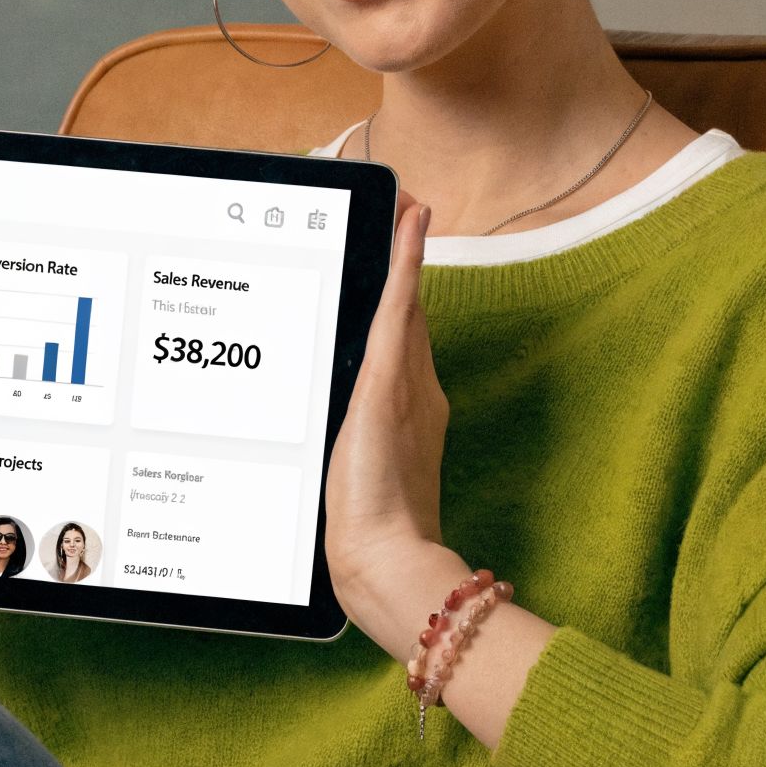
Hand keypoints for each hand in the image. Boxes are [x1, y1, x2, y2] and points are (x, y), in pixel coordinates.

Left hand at [323, 193, 455, 638]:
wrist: (383, 559)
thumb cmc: (367, 535)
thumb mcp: (354, 481)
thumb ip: (357, 451)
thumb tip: (347, 436)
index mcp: (408, 416)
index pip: (403, 342)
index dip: (405, 297)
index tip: (399, 262)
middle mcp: (418, 394)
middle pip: (410, 315)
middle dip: (407, 265)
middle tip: (406, 214)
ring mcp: (408, 386)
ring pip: (408, 304)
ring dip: (407, 253)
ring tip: (407, 207)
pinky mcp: (391, 382)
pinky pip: (400, 310)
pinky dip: (406, 264)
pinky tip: (410, 226)